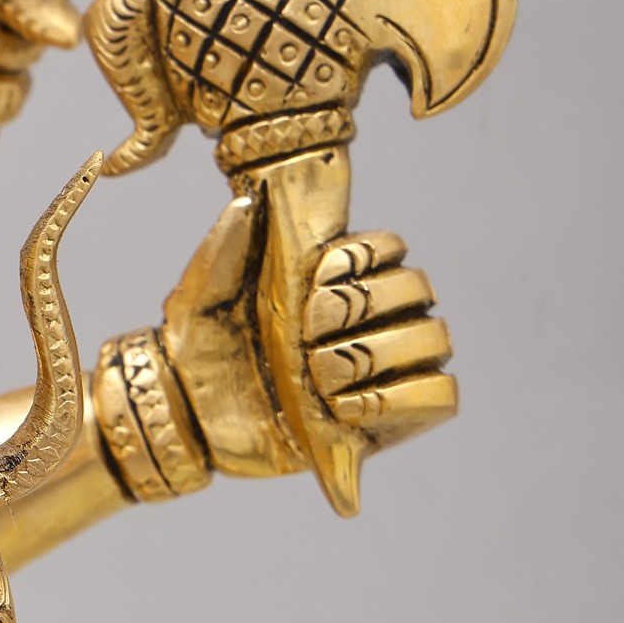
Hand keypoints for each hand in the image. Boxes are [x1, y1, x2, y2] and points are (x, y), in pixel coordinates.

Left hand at [162, 198, 455, 479]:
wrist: (185, 412)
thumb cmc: (195, 346)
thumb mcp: (201, 289)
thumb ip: (227, 245)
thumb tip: (250, 201)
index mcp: (332, 281)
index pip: (391, 249)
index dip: (365, 257)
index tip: (317, 278)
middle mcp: (363, 321)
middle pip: (420, 291)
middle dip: (366, 309)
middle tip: (308, 336)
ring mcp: (376, 370)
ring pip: (433, 340)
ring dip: (381, 354)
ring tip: (320, 377)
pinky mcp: (380, 420)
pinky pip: (438, 397)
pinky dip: (401, 399)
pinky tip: (341, 407)